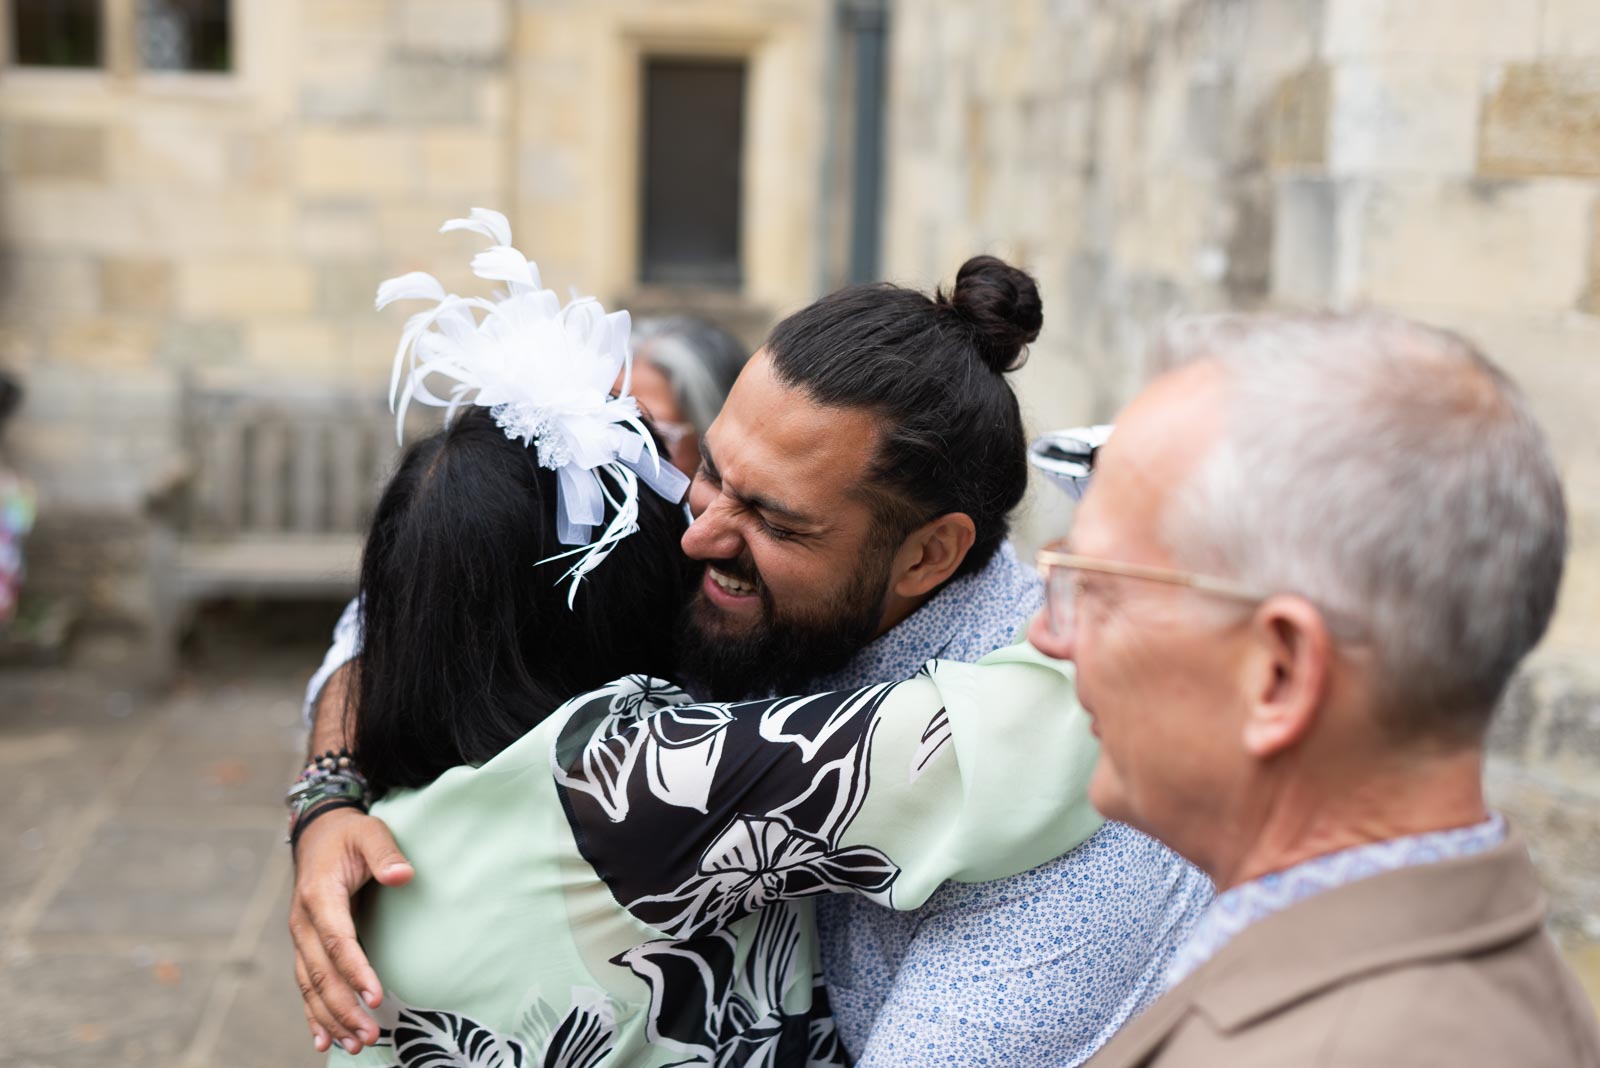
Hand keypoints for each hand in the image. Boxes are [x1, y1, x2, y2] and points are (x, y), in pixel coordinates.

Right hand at [287, 806, 413, 1053]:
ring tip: (355, 1045)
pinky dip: (313, 1014)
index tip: (375, 995)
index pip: (337, 940)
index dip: (355, 970)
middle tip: (370, 1035)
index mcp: (320, 896)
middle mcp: (304, 922)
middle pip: (321, 973)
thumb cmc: (350, 835)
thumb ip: (386, 853)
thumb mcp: (370, 832)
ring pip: (311, 986)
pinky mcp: (305, 946)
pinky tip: (325, 1040)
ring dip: (331, 1018)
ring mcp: (301, 937)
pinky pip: (306, 985)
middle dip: (344, 1007)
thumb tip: (403, 875)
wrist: (318, 834)